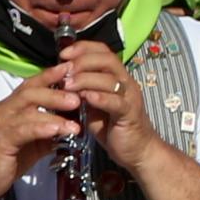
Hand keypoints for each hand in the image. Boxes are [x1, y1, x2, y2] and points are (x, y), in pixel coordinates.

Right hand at [0, 75, 80, 198]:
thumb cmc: (6, 159)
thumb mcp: (33, 143)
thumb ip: (49, 131)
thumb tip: (73, 125)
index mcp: (11, 108)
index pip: (31, 85)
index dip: (49, 75)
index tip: (69, 69)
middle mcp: (4, 111)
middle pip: (30, 92)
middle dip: (56, 91)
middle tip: (78, 96)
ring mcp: (0, 124)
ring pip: (28, 109)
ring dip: (53, 110)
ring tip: (75, 115)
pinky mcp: (0, 141)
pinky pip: (23, 130)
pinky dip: (41, 128)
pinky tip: (57, 129)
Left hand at [52, 39, 168, 172]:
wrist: (138, 151)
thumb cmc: (113, 128)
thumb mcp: (93, 106)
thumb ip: (83, 91)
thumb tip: (61, 79)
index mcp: (117, 77)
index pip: (103, 51)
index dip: (82, 48)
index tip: (63, 54)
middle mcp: (126, 82)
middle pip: (107, 59)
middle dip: (82, 61)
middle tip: (64, 69)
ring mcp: (130, 97)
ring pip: (110, 79)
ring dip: (85, 79)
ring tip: (67, 85)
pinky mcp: (130, 113)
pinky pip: (116, 102)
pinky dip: (100, 98)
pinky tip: (86, 98)